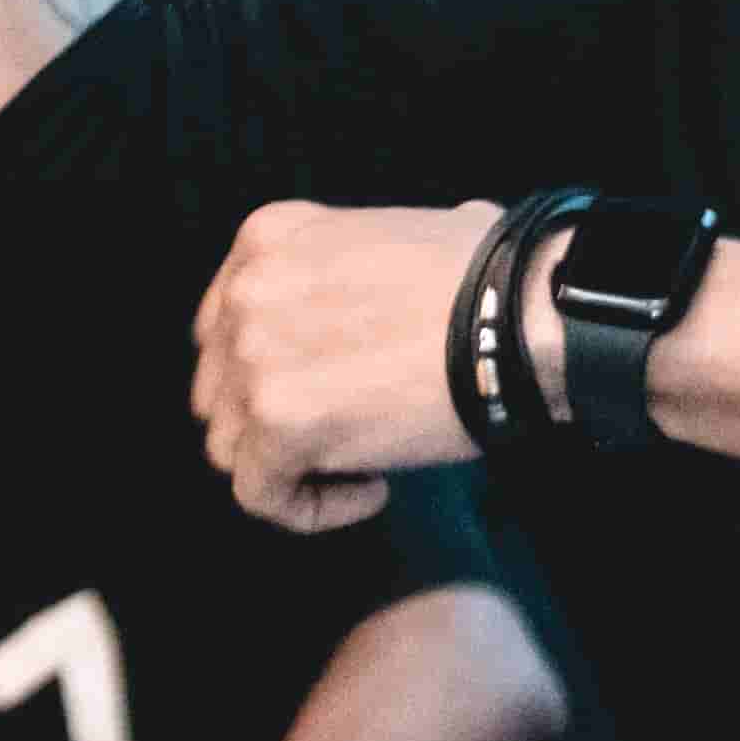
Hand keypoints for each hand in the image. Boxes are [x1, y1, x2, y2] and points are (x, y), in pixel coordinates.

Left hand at [191, 199, 506, 532]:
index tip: (327, 384)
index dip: (271, 369)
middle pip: (221, 388)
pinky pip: (262, 495)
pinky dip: (311, 508)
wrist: (518, 316)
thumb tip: (360, 296)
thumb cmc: (485, 278)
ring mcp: (254, 360)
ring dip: (291, 464)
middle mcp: (247, 294)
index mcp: (267, 240)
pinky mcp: (279, 424)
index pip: (222, 326)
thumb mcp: (388, 232)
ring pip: (232, 447)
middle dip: (274, 418)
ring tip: (366, 459)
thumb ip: (340, 264)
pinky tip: (372, 489)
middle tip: (346, 427)